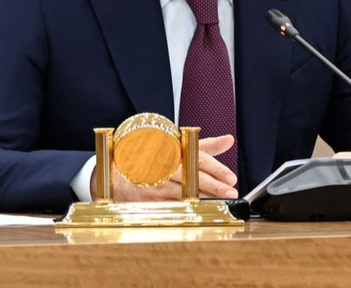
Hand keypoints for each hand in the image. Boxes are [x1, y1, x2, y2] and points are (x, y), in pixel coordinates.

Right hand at [98, 134, 238, 201]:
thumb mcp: (179, 148)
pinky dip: (189, 207)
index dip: (215, 168)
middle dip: (213, 185)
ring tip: (222, 200)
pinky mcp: (152, 200)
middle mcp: (166, 167)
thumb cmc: (153, 158)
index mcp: (174, 151)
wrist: (119, 172)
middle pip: (193, 176)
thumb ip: (205, 146)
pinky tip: (202, 209)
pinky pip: (174, 204)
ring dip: (205, 197)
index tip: (231, 176)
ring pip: (185, 192)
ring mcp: (158, 184)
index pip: (198, 158)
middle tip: (231, 190)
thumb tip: (229, 140)